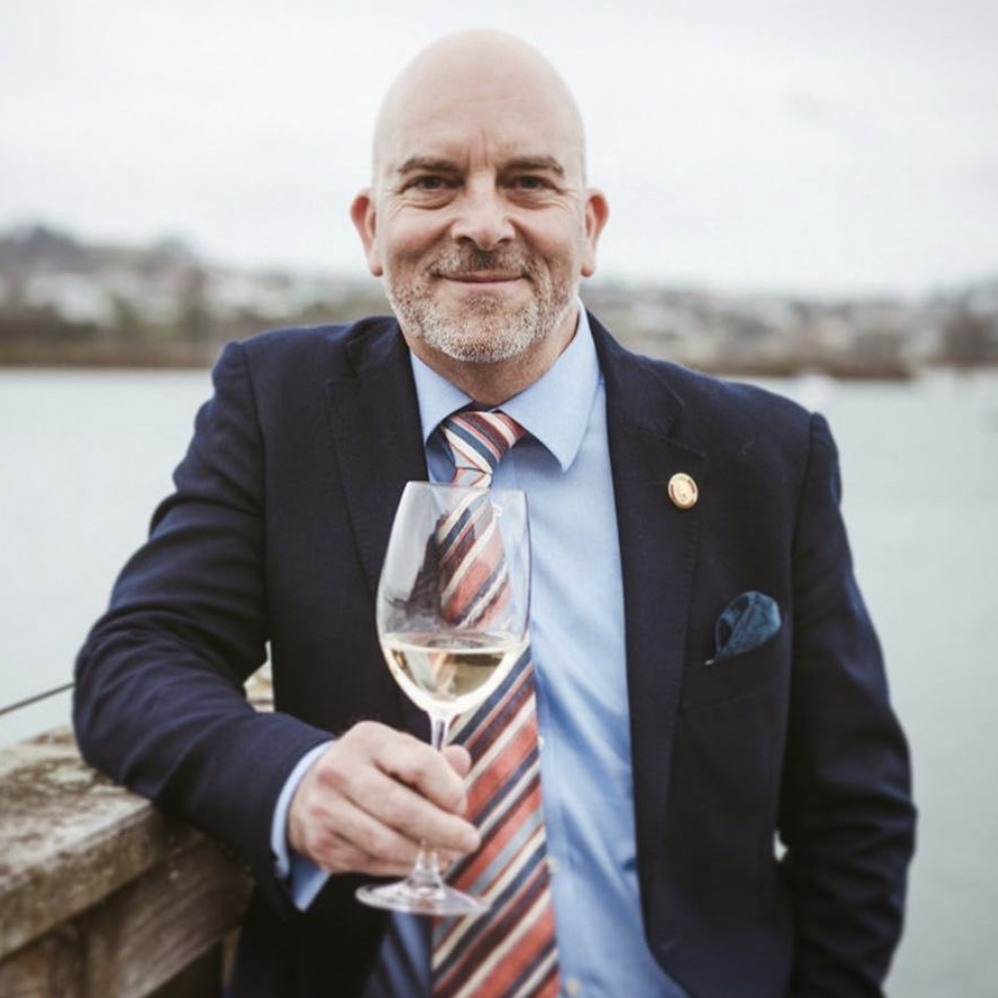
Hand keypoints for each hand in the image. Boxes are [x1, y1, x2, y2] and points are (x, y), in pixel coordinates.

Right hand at [288, 720, 479, 876]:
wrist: (307, 788)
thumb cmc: (368, 768)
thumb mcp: (397, 750)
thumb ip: (434, 758)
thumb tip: (461, 761)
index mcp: (368, 740)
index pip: (419, 764)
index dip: (448, 789)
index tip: (461, 804)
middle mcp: (340, 770)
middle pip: (401, 809)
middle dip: (442, 831)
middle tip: (468, 841)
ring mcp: (326, 809)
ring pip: (385, 842)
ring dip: (422, 855)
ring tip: (446, 856)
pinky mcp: (321, 843)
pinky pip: (370, 862)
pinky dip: (399, 866)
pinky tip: (416, 862)